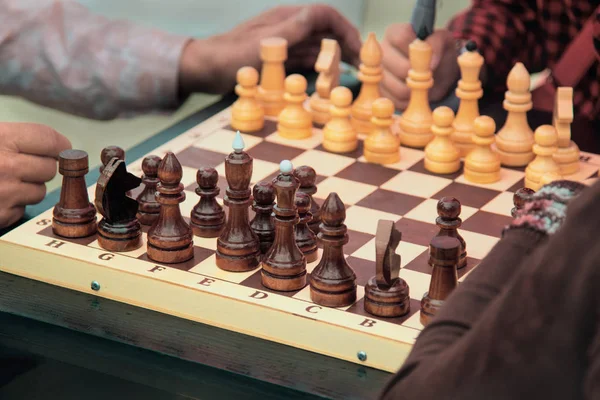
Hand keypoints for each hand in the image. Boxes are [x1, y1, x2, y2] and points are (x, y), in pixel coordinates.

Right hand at [0, 123, 70, 227]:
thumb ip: (17, 139)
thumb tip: (57, 145)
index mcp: (1, 138)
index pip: (49, 139)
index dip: (58, 145)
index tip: (60, 149)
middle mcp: (4, 165)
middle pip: (49, 168)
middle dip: (40, 168)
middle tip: (22, 166)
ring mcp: (3, 193)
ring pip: (40, 192)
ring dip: (28, 188)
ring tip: (5, 182)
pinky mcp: (0, 215)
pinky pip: (22, 210)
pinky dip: (13, 205)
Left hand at [178, 4, 361, 94]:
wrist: (205, 69)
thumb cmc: (230, 57)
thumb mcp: (263, 44)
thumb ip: (291, 30)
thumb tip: (318, 16)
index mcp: (287, 18)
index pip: (325, 15)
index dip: (345, 29)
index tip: (358, 48)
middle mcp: (289, 28)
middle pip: (325, 31)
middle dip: (346, 45)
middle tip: (362, 65)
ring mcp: (284, 44)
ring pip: (317, 47)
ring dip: (335, 58)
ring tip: (352, 73)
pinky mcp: (279, 60)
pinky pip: (305, 61)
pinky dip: (319, 68)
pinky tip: (328, 79)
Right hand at [380, 24, 459, 109]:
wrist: (434, 74)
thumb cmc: (437, 54)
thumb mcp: (444, 43)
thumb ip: (437, 44)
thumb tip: (431, 62)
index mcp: (394, 33)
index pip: (401, 38)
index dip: (417, 50)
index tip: (429, 58)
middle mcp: (381, 52)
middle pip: (400, 68)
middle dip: (419, 75)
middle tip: (429, 76)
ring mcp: (377, 74)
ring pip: (398, 89)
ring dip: (416, 91)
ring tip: (422, 86)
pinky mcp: (379, 92)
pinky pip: (397, 102)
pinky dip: (410, 102)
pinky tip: (414, 94)